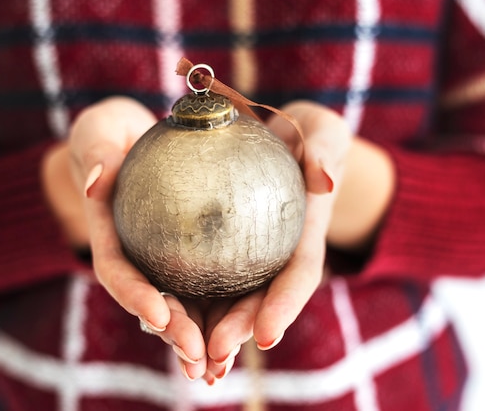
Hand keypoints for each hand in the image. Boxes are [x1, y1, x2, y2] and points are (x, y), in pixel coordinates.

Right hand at [67, 97, 211, 379]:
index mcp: (109, 233)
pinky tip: (252, 330)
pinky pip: (208, 281)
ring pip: (182, 302)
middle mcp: (135, 254)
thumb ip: (96, 149)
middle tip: (198, 355)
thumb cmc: (112, 131)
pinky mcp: (188, 253)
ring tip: (221, 364)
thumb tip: (97, 181)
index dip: (135, 296)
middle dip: (173, 332)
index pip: (117, 270)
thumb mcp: (99, 128)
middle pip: (152, 300)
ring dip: (200, 335)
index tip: (160, 316)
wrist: (136, 136)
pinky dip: (223, 309)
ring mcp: (161, 258)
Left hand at [201, 101, 351, 377]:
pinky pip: (203, 272)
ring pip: (230, 296)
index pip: (299, 275)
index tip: (266, 336)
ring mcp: (253, 254)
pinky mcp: (225, 247)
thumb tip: (324, 181)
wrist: (280, 139)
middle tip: (213, 353)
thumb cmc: (305, 134)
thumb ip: (323, 149)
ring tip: (187, 353)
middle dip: (241, 330)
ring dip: (210, 328)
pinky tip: (160, 312)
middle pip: (261, 299)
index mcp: (306, 234)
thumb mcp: (321, 130)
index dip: (285, 306)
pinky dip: (188, 297)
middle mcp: (279, 253)